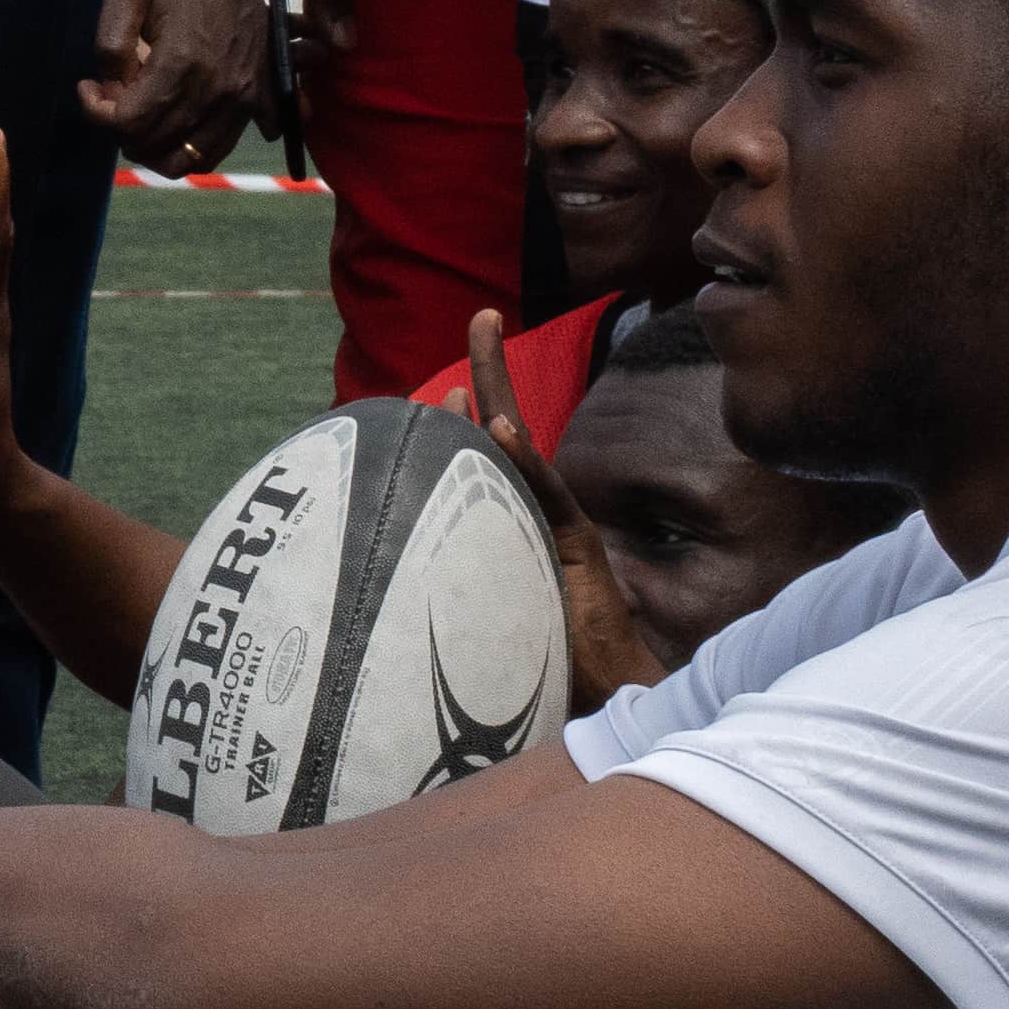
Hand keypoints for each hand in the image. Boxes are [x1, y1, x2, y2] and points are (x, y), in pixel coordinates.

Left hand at [83, 0, 272, 170]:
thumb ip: (110, 41)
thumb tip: (111, 87)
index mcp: (182, 60)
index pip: (131, 123)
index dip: (99, 114)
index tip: (88, 87)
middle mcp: (217, 88)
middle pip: (156, 144)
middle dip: (121, 130)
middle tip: (112, 97)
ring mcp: (241, 96)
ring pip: (189, 158)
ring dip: (154, 147)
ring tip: (138, 115)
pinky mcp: (256, 94)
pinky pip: (221, 146)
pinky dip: (191, 148)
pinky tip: (173, 123)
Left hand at [459, 305, 667, 704]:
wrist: (605, 692)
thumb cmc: (537, 653)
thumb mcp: (482, 601)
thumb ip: (454, 569)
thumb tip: (404, 541)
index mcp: (513, 511)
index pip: (488, 441)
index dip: (476, 391)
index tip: (469, 338)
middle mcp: (536, 507)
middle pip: (505, 427)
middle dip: (490, 368)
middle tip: (481, 316)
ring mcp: (559, 522)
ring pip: (520, 452)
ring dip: (499, 397)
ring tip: (484, 340)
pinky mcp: (576, 547)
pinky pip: (544, 498)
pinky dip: (521, 462)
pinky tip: (497, 427)